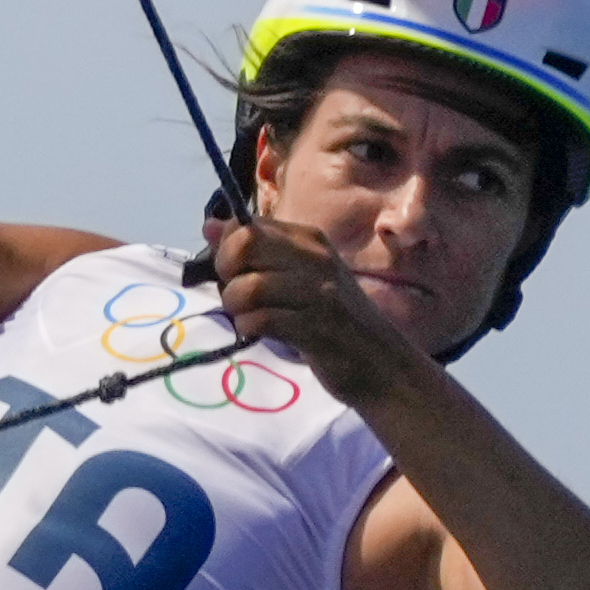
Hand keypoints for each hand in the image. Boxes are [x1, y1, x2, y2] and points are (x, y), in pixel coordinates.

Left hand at [196, 205, 447, 411]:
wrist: (380, 363)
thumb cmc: (334, 318)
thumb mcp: (297, 275)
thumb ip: (255, 250)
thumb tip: (209, 226)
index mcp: (309, 239)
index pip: (249, 227)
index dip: (227, 250)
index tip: (235, 272)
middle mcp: (315, 258)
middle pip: (246, 246)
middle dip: (227, 273)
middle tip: (238, 294)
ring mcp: (318, 292)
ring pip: (250, 285)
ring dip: (236, 306)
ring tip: (247, 317)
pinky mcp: (316, 327)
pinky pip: (262, 319)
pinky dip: (250, 327)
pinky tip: (259, 332)